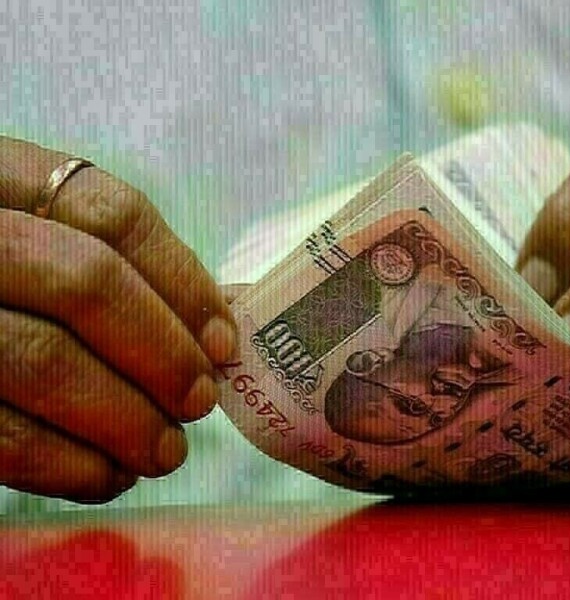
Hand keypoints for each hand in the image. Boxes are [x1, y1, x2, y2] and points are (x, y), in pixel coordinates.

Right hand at [0, 136, 236, 501]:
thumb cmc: (1, 289)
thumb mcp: (32, 242)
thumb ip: (99, 267)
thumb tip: (207, 339)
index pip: (110, 214)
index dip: (182, 281)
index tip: (223, 341)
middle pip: (86, 283)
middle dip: (161, 353)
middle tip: (200, 402)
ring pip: (44, 361)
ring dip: (124, 420)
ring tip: (165, 452)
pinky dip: (67, 465)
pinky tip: (106, 476)